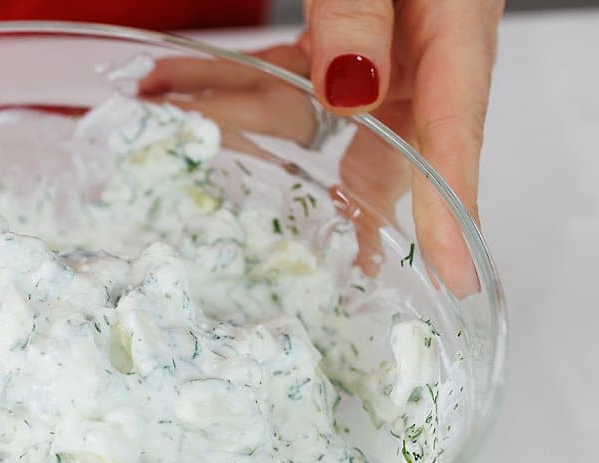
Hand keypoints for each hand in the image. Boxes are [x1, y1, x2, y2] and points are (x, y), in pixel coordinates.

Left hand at [141, 0, 503, 294]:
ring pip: (312, 109)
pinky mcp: (339, 28)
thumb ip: (361, 10)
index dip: (452, 205)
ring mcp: (379, 41)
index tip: (453, 274)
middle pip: (383, 143)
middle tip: (302, 264)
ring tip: (173, 133)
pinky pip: (282, 68)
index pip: (457, 128)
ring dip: (238, 122)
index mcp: (454, 25)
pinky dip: (226, 79)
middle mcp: (419, 44)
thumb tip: (352, 87)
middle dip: (331, 202)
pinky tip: (167, 85)